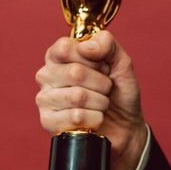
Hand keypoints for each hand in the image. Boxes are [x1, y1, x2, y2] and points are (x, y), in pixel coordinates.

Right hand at [35, 30, 147, 169]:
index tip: (103, 67)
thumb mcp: (121, 62)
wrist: (126, 125)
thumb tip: (86, 46)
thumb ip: (107, 44)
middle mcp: (47, 75)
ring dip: (101, 102)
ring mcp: (45, 98)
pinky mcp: (47, 121)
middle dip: (102, 83)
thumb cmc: (119, 91)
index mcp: (59, 56)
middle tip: (106, 88)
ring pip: (78, 96)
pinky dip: (95, 118)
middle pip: (75, 72)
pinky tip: (95, 118)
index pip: (65, 48)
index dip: (93, 59)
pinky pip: (76, 117)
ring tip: (101, 104)